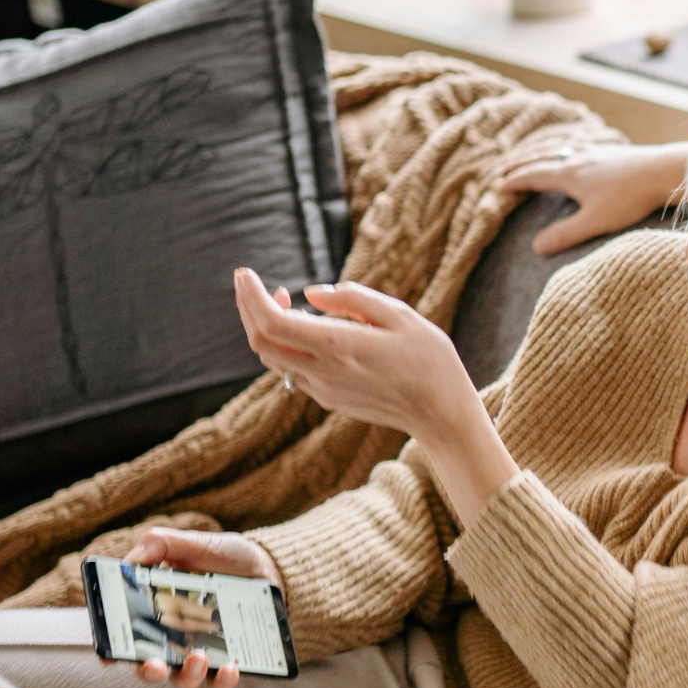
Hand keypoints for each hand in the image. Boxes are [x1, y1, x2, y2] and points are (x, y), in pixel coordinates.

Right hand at [119, 527, 283, 687]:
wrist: (267, 567)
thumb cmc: (222, 556)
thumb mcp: (192, 543)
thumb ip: (161, 544)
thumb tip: (135, 557)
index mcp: (154, 611)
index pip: (123, 636)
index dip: (110, 649)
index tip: (109, 654)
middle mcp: (172, 638)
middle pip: (149, 666)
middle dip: (148, 671)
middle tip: (155, 665)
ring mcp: (200, 652)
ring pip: (183, 678)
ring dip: (187, 674)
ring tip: (200, 656)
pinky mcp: (228, 660)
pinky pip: (220, 680)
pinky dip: (223, 679)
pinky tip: (230, 668)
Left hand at [234, 267, 519, 527]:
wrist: (442, 414)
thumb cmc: (430, 360)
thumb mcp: (399, 315)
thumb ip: (351, 299)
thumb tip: (310, 293)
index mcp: (338, 346)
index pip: (272, 322)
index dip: (251, 296)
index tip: (245, 273)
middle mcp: (323, 372)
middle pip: (260, 342)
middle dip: (247, 308)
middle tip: (250, 282)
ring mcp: (323, 390)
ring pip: (272, 359)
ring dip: (265, 328)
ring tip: (280, 300)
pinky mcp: (329, 400)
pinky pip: (293, 371)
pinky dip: (285, 345)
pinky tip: (305, 329)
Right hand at [494, 141, 687, 254]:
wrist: (663, 171)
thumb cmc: (629, 198)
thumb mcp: (594, 221)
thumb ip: (565, 234)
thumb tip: (535, 247)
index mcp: (569, 173)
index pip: (534, 175)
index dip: (515, 180)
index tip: (499, 185)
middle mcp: (578, 157)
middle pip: (543, 157)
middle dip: (522, 163)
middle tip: (505, 167)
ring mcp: (596, 151)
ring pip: (561, 148)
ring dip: (542, 153)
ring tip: (535, 156)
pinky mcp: (613, 151)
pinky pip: (580, 145)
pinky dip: (567, 147)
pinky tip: (576, 150)